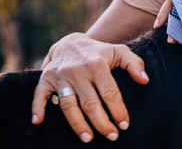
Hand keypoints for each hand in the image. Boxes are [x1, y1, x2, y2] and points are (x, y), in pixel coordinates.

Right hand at [30, 32, 148, 142]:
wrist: (71, 42)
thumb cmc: (99, 52)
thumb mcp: (120, 51)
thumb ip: (135, 64)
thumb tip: (145, 81)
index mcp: (98, 65)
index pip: (110, 92)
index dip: (118, 110)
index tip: (124, 125)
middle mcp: (78, 71)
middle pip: (90, 103)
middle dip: (101, 122)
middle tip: (111, 136)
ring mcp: (60, 76)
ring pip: (68, 105)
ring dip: (77, 124)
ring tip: (88, 138)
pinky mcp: (45, 79)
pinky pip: (39, 95)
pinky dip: (37, 108)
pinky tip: (38, 122)